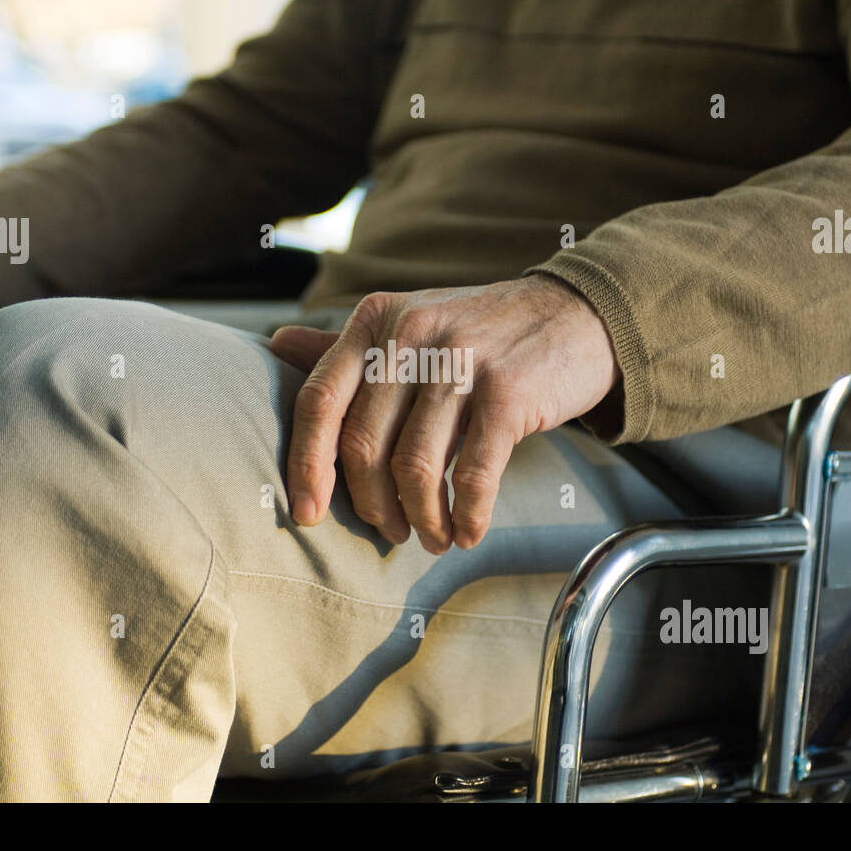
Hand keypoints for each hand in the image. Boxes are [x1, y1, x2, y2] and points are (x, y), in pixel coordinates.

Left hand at [270, 275, 619, 553]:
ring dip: (422, 518)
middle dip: (373, 505)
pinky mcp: (509, 390)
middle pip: (362, 445)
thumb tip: (275, 345)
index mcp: (376, 320)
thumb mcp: (410, 324)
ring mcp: (461, 360)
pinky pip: (474, 473)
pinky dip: (467, 515)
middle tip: (392, 531)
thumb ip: (348, 346)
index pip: (318, 401)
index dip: (306, 466)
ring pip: (414, 466)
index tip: (308, 516)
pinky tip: (469, 532)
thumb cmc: (481, 332)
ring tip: (433, 536)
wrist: (575, 314)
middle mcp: (411, 334)